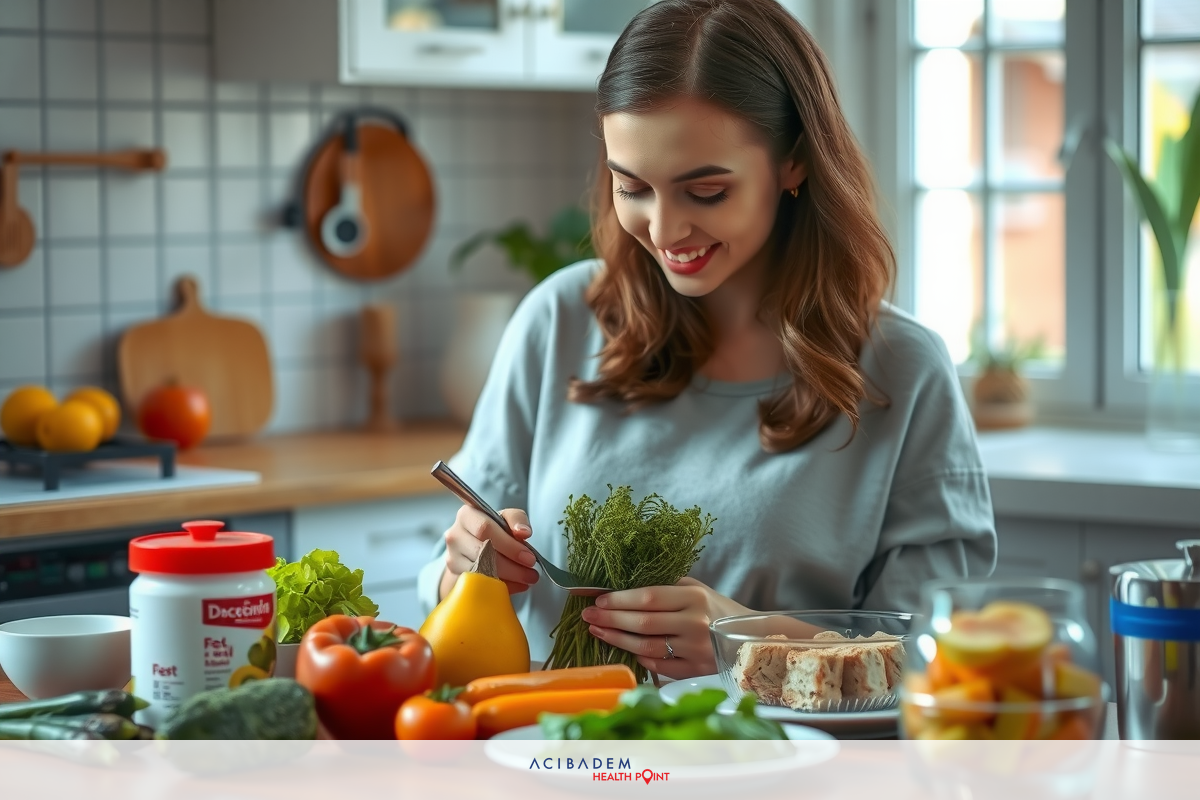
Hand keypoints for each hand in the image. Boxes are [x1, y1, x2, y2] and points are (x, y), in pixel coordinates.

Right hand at [439, 505, 538, 599]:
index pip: (485, 529)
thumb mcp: (506, 518)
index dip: (509, 545)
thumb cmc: (494, 530)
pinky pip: (478, 586)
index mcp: (466, 515)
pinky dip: (500, 588)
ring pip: (481, 573)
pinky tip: (515, 585)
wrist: (474, 547)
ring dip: (508, 579)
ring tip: (527, 579)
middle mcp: (454, 536)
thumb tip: (523, 532)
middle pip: (483, 553)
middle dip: (512, 566)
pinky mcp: (454, 578)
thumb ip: (517, 519)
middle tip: (532, 573)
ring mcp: (451, 558)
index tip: (529, 557)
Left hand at [579, 577, 753, 679]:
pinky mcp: (696, 671)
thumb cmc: (717, 609)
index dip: (619, 599)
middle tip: (589, 615)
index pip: (648, 597)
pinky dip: (640, 658)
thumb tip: (622, 586)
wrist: (751, 637)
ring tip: (598, 630)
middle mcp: (695, 624)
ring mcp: (696, 651)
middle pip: (643, 623)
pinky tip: (626, 649)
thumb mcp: (696, 589)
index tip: (598, 599)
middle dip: (610, 618)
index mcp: (694, 598)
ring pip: (647, 647)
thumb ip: (665, 587)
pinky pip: (660, 666)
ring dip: (617, 639)